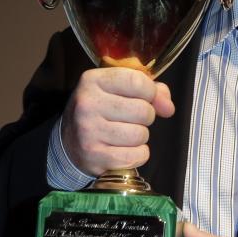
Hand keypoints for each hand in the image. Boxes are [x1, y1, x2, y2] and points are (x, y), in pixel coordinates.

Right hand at [60, 67, 174, 175]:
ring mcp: (89, 131)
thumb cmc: (100, 111)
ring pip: (141, 135)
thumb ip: (149, 90)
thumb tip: (168, 107)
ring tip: (126, 134)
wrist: (69, 142)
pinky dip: (138, 155)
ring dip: (140, 137)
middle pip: (143, 110)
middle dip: (146, 117)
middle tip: (132, 119)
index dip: (151, 92)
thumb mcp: (118, 90)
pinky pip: (136, 156)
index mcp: (93, 80)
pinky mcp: (95, 156)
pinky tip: (125, 150)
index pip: (137, 82)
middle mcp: (88, 104)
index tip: (147, 98)